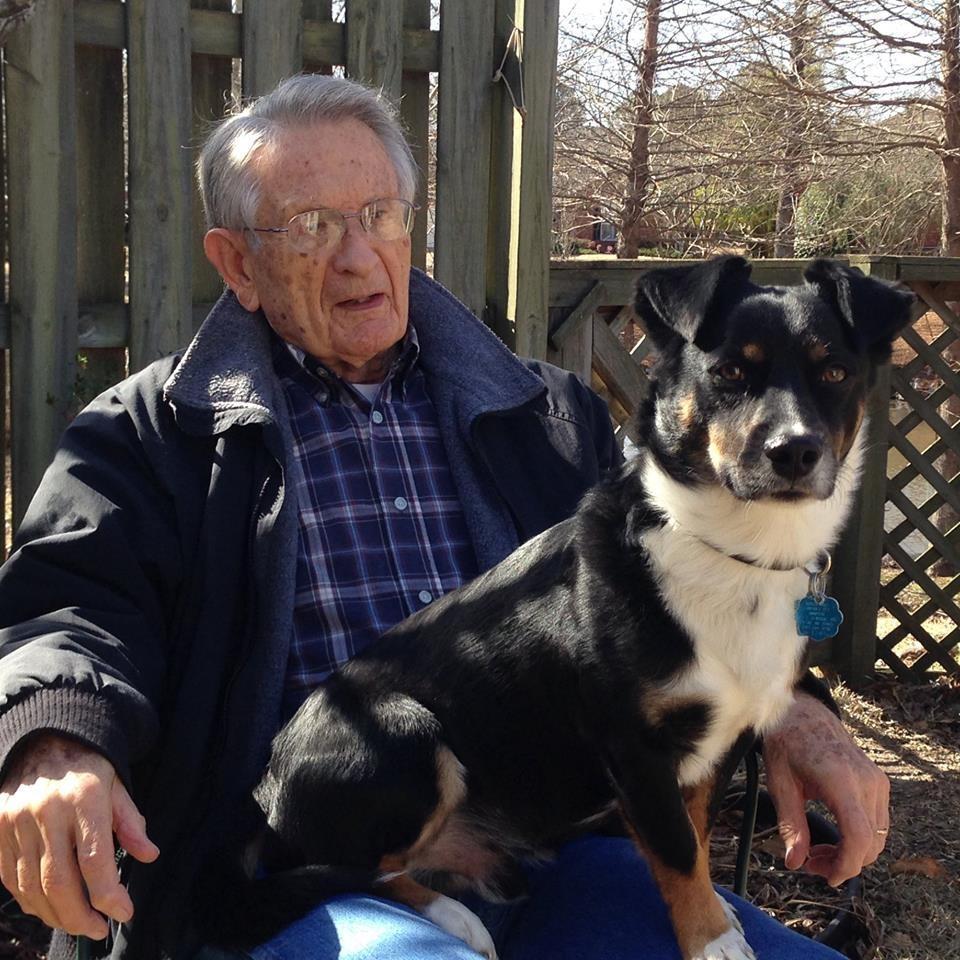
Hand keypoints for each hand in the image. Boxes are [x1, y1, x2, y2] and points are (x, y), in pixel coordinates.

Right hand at [0, 732, 158, 938]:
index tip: (125, 912)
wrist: (45, 741)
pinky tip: (50, 908)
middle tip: (99, 929)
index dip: (110, 895)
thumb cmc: (88, 768)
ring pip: (31, 887)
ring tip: (78, 924)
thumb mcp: (117, 786)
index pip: (95, 860)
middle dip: (81, 916)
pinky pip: (10, 878)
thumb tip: (149, 855)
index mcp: (84, 799)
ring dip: (55, 915)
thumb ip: (130, 823)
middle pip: (59, 882)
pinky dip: (30, 901)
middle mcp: (47, 812)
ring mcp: (16, 822)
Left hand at [763, 691, 889, 885]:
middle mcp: (867, 781)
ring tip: (815, 851)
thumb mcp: (779, 783)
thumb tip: (794, 863)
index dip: (846, 865)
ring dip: (851, 853)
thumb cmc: (786, 743)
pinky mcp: (879, 782)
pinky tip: (831, 836)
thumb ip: (790, 825)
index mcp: (840, 779)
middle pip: (871, 843)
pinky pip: (876, 822)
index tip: (826, 877)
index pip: (858, 837)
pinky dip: (858, 838)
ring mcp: (877, 781)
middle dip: (842, 862)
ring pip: (877, 837)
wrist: (802, 712)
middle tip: (808, 862)